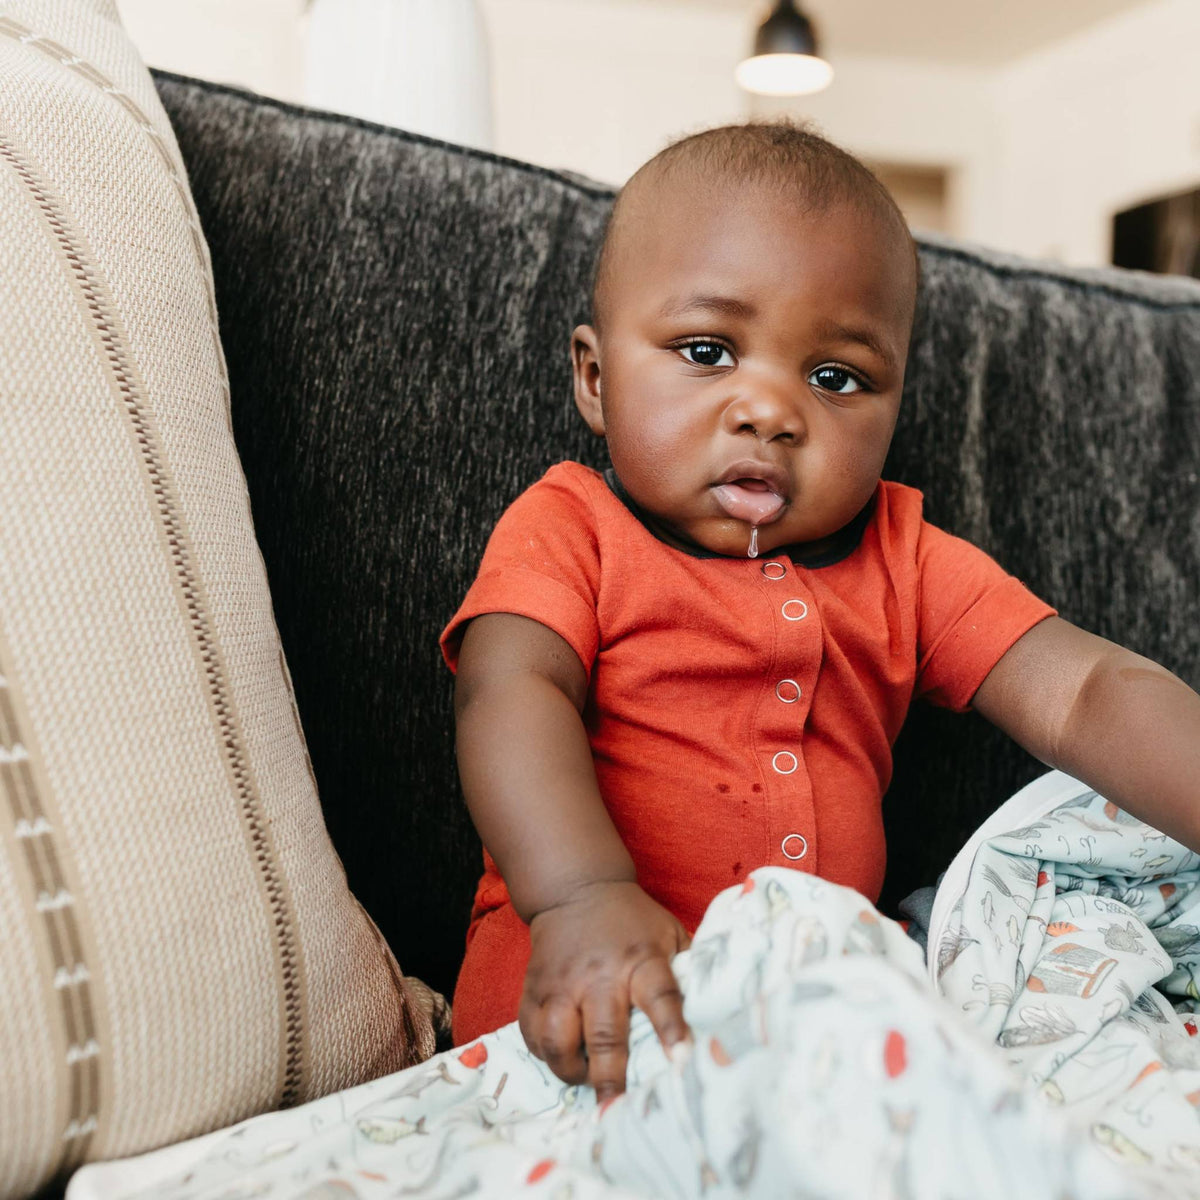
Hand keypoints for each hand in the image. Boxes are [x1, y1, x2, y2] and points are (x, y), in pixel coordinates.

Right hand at [519, 880, 691, 1100]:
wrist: (577, 889)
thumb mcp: (668, 933)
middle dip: (610, 1078)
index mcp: (641, 959)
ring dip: (571, 1069)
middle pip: (604, 1034)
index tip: (681, 1060)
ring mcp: (562, 983)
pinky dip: (544, 1054)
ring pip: (557, 1040)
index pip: (660, 996)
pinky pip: (532, 1034)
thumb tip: (715, 1012)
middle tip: (616, 1107)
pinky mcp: (534, 988)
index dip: (672, 1029)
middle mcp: (599, 974)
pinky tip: (560, 1056)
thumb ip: (687, 969)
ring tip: (585, 1077)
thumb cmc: (632, 921)